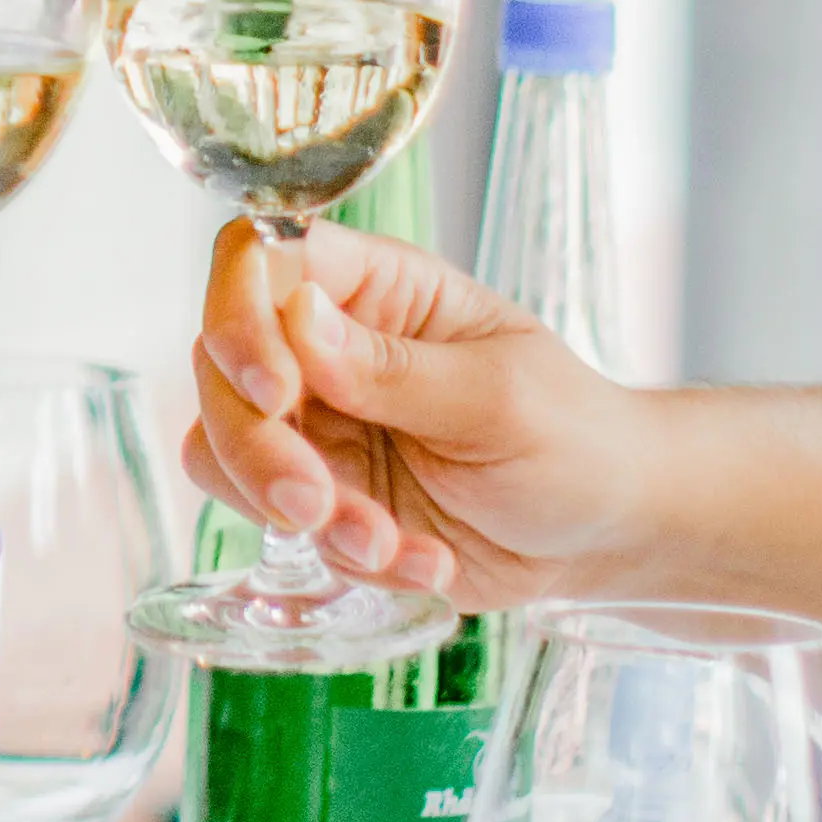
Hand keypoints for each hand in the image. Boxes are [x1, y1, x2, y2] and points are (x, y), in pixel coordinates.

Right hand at [179, 217, 672, 604]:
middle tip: (314, 504)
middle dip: (256, 446)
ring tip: (384, 543)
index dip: (239, 311)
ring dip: (291, 509)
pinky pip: (273, 522)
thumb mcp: (499, 398)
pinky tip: (426, 562)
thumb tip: (297, 317)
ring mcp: (316, 425)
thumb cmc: (572, 437)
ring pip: (222, 448)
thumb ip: (394, 369)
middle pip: (221, 366)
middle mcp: (326, 348)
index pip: (262, 259)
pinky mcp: (319, 495)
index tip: (274, 389)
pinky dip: (342, 556)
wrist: (600, 532)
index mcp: (377, 290)